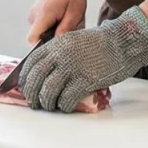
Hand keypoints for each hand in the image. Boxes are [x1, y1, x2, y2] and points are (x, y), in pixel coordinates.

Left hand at [18, 6, 147, 112]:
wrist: (123, 41)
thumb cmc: (101, 42)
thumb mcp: (75, 40)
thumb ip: (60, 52)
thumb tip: (47, 70)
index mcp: (57, 44)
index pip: (32, 62)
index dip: (25, 77)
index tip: (25, 86)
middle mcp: (61, 55)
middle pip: (36, 78)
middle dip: (32, 93)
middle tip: (34, 103)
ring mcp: (73, 68)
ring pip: (49, 90)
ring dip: (46, 102)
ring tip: (49, 107)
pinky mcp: (85, 80)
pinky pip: (67, 98)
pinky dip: (64, 105)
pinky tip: (66, 106)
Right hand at [26, 0, 86, 43]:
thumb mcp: (75, 11)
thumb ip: (66, 28)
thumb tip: (58, 43)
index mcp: (43, 14)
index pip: (32, 38)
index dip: (41, 46)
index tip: (52, 47)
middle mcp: (34, 16)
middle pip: (39, 38)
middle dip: (53, 38)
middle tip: (66, 27)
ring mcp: (33, 16)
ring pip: (42, 33)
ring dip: (54, 31)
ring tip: (64, 19)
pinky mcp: (35, 16)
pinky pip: (42, 28)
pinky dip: (51, 26)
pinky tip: (59, 17)